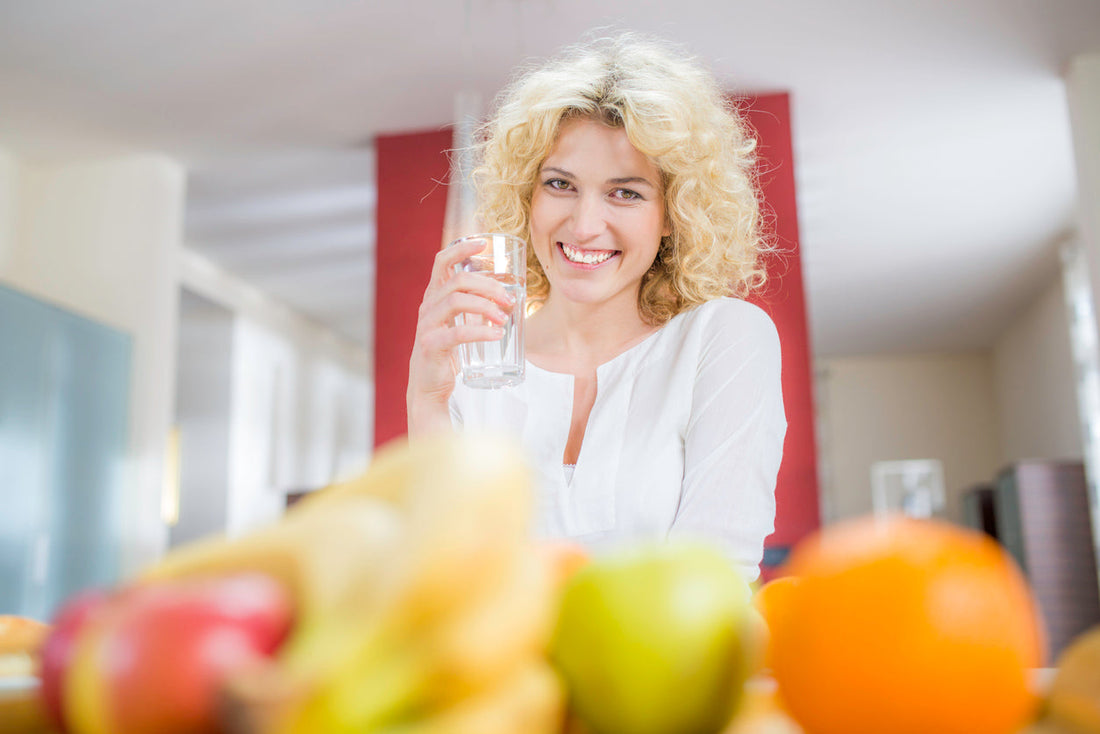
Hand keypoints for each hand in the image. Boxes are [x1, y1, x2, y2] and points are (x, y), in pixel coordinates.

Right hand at [407, 238, 514, 432]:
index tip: (483, 244)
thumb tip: (508, 295)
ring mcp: (427, 325)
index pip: (441, 262)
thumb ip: (473, 306)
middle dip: (488, 285)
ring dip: (486, 306)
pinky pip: (457, 332)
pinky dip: (481, 330)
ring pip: (457, 301)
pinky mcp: (431, 346)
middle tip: (509, 299)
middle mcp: (428, 306)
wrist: (429, 386)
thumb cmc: (447, 351)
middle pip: (458, 281)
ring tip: (505, 318)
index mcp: (434, 296)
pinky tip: (497, 333)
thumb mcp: (457, 322)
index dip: (460, 249)